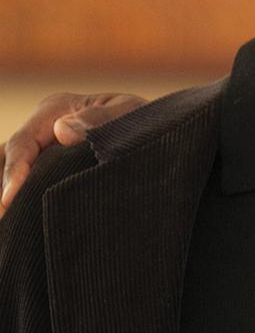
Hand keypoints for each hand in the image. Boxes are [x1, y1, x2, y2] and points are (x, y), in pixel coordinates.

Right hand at [0, 92, 146, 214]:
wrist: (160, 133)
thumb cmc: (145, 121)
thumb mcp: (130, 114)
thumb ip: (100, 119)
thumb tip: (63, 130)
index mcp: (56, 109)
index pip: (23, 143)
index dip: (14, 172)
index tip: (9, 200)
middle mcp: (44, 128)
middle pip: (9, 158)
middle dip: (5, 188)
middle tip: (4, 218)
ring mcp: (45, 149)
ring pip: (13, 172)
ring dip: (10, 195)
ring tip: (9, 222)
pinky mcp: (51, 167)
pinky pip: (29, 184)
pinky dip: (21, 200)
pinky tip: (18, 223)